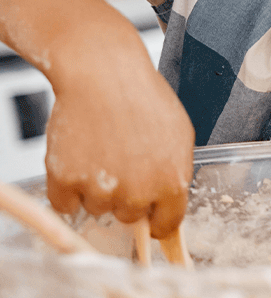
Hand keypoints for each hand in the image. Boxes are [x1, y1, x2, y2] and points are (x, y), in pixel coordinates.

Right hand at [44, 35, 194, 237]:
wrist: (104, 74)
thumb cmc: (142, 96)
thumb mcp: (179, 135)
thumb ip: (176, 173)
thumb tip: (169, 202)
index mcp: (172, 182)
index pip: (168, 223)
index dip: (158, 220)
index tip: (151, 218)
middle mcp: (137, 192)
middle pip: (129, 216)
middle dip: (126, 196)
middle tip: (121, 163)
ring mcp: (100, 189)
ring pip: (97, 209)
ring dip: (96, 190)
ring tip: (100, 152)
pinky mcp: (66, 181)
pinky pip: (64, 204)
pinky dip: (67, 189)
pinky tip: (78, 160)